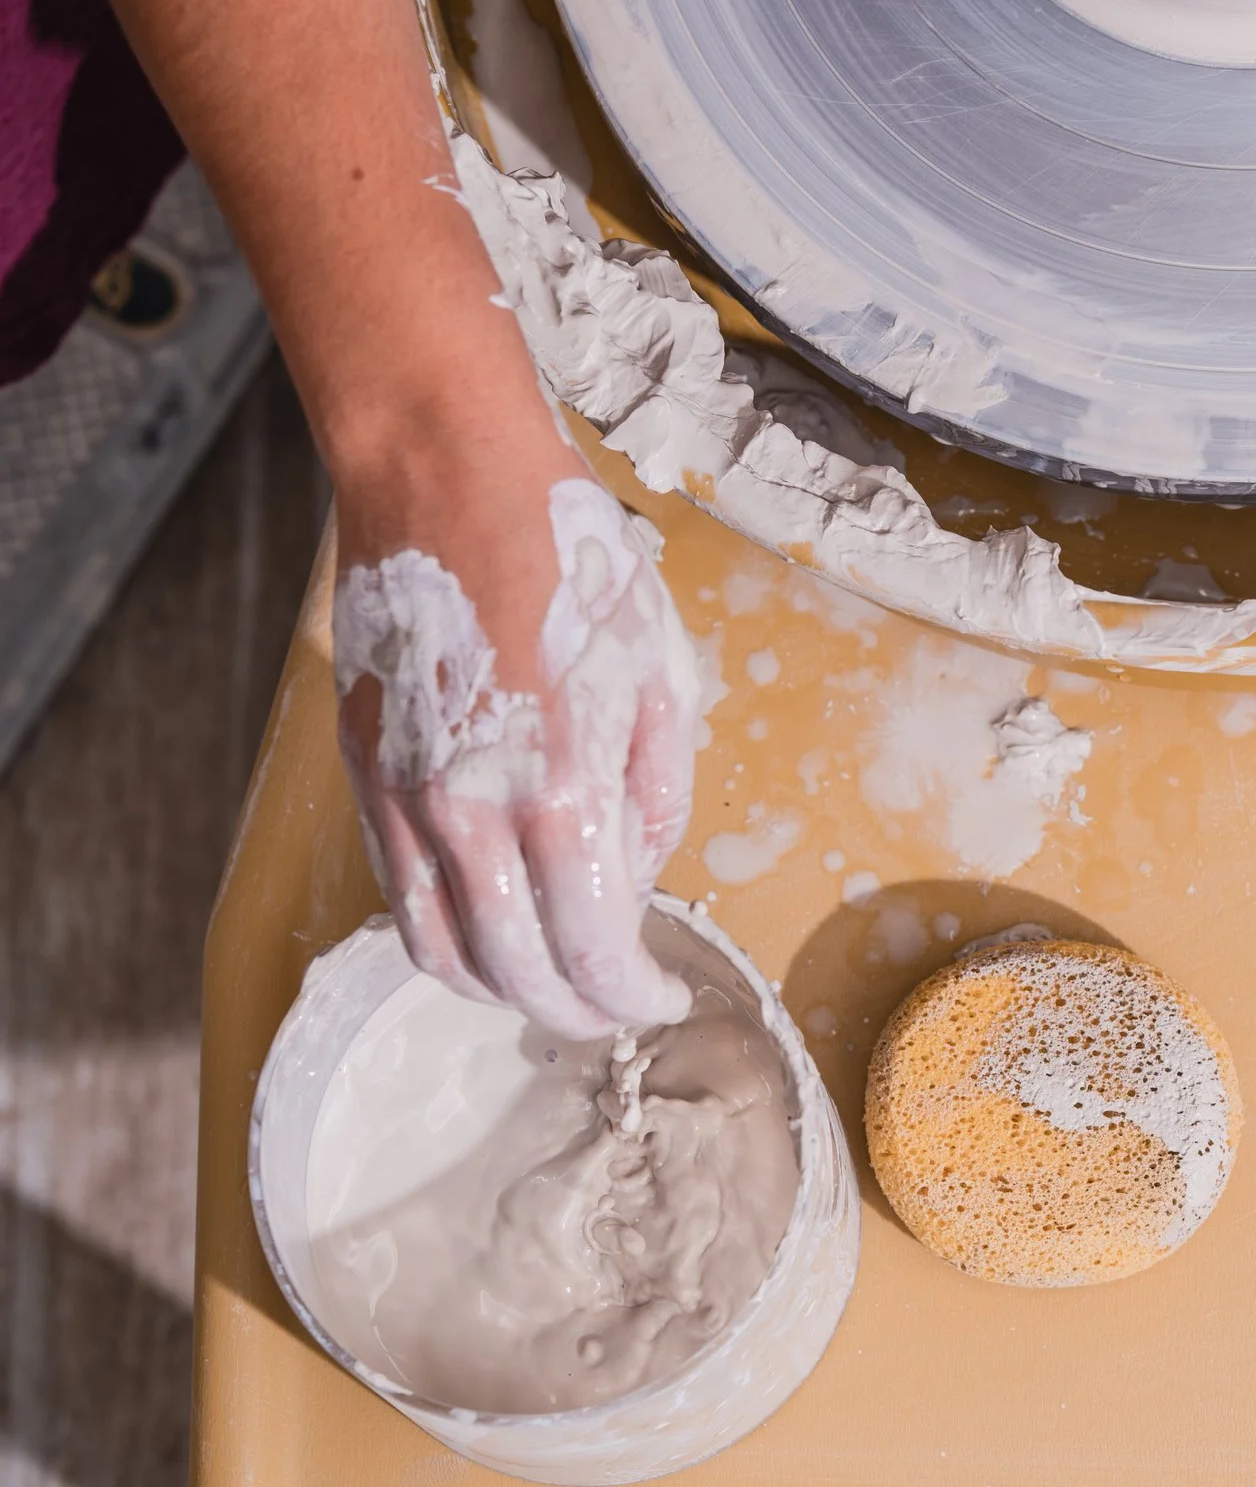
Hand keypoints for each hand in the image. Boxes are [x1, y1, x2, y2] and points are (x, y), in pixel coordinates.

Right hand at [333, 452, 702, 1037]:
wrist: (447, 474)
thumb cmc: (572, 561)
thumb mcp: (663, 674)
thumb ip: (656, 795)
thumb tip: (638, 876)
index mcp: (560, 792)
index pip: (592, 953)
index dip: (632, 998)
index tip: (662, 1002)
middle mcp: (470, 811)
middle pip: (515, 974)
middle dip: (574, 1012)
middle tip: (613, 1010)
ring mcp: (402, 794)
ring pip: (440, 950)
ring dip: (501, 987)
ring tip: (552, 981)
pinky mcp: (362, 769)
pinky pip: (398, 889)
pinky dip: (446, 932)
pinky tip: (492, 919)